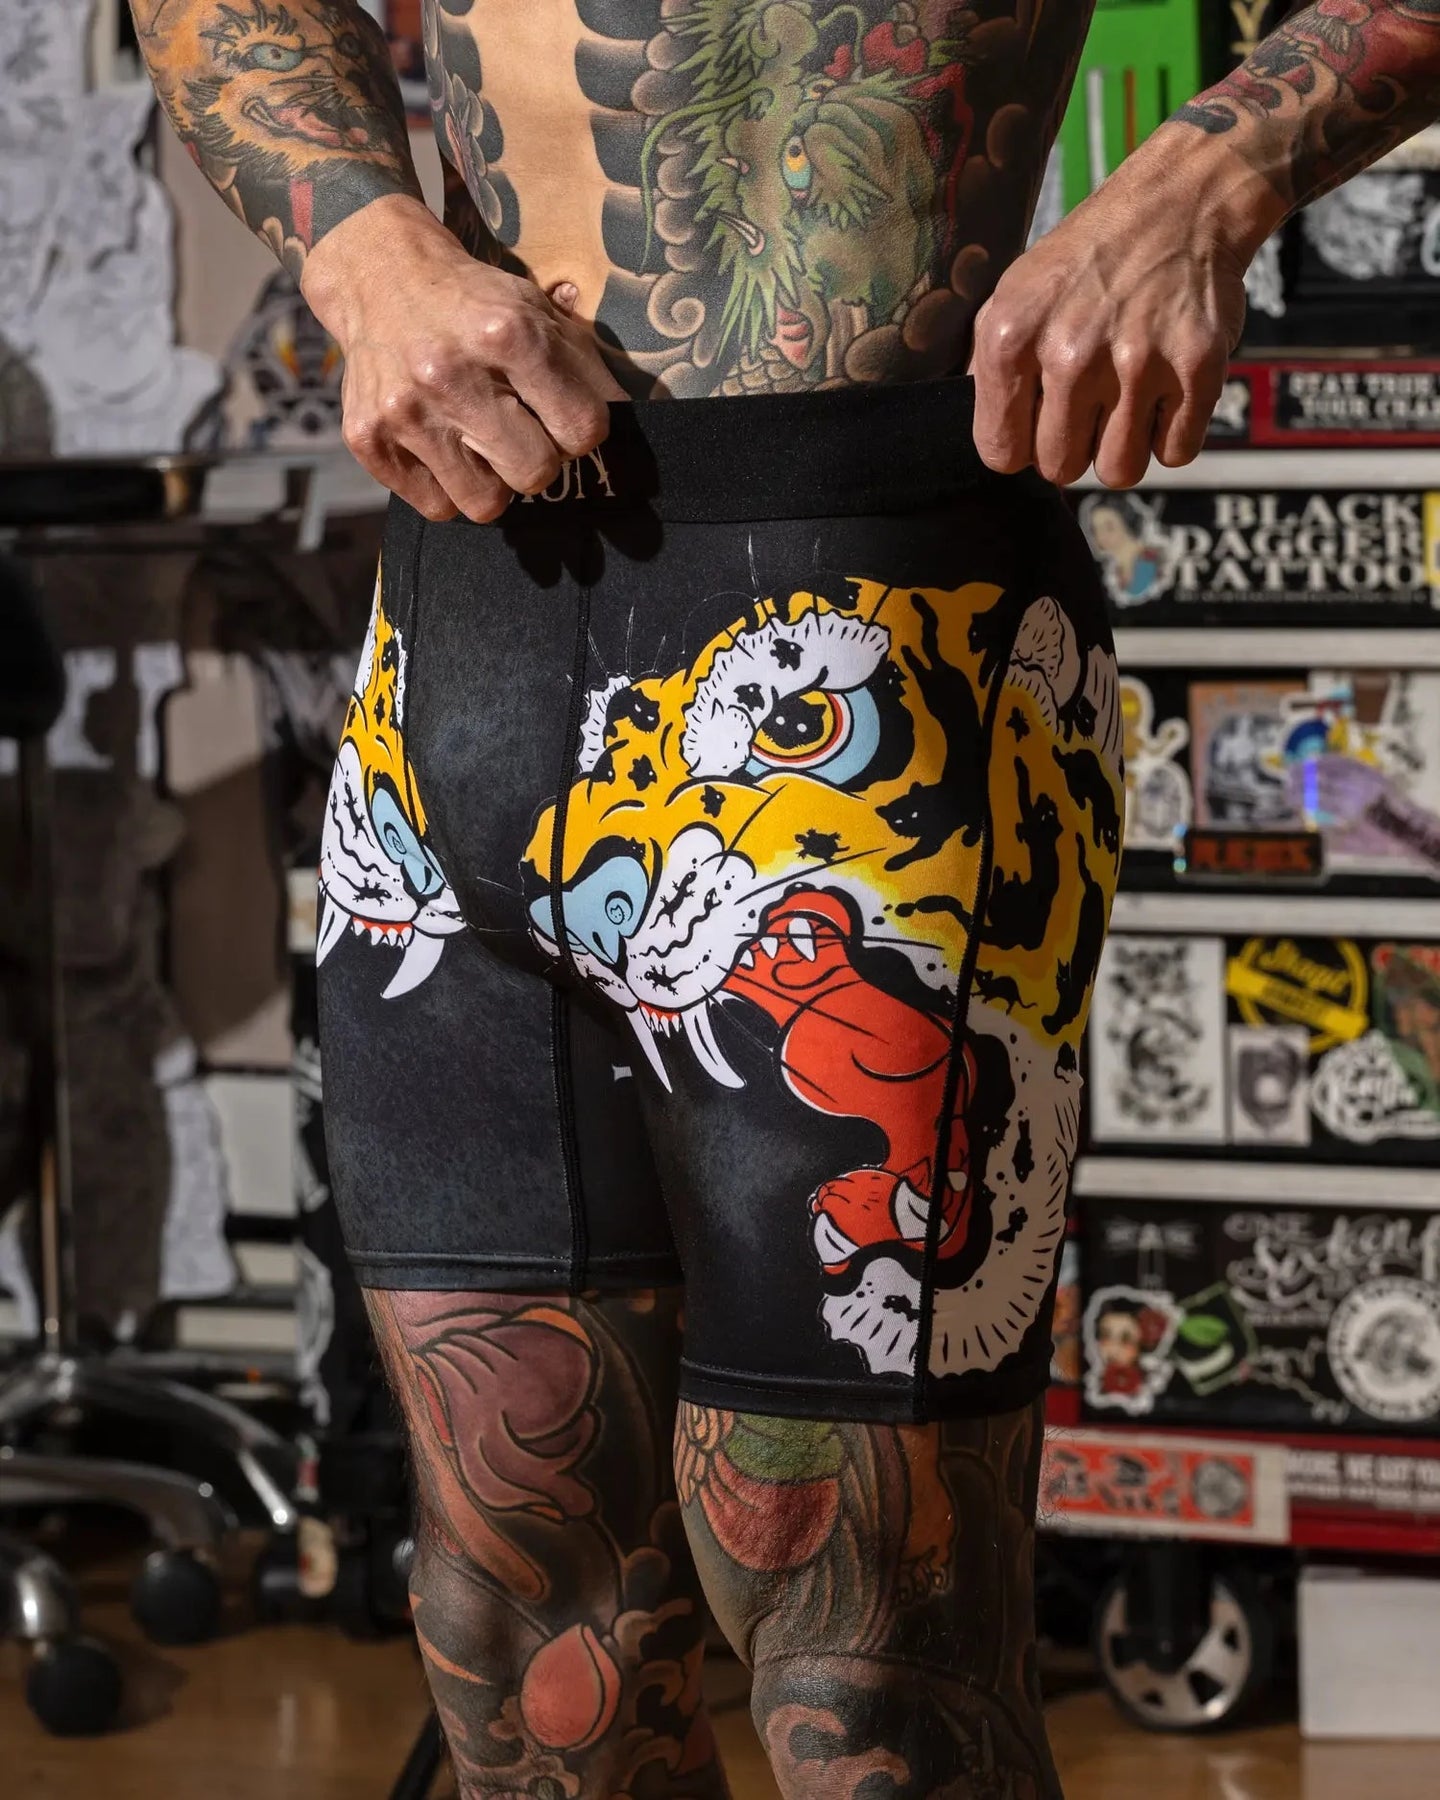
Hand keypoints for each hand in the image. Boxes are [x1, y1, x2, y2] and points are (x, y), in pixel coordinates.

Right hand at [301, 195, 625, 522]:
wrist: (378, 275)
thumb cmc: (473, 303)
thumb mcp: (535, 312)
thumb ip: (585, 369)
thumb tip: (626, 424)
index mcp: (506, 334)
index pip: (583, 431)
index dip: (580, 429)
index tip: (562, 416)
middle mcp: (450, 374)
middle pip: (536, 475)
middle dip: (539, 459)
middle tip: (520, 431)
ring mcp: (405, 411)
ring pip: (486, 505)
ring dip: (493, 481)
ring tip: (479, 442)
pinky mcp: (369, 439)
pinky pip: (438, 507)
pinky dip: (449, 487)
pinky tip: (443, 446)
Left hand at [969, 144, 1252, 488]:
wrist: (1180, 202)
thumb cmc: (1088, 260)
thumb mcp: (1013, 295)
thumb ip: (988, 370)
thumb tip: (990, 439)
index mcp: (1011, 337)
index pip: (1001, 453)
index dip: (1022, 443)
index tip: (1040, 417)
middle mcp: (1070, 352)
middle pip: (1060, 469)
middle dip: (1074, 445)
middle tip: (1091, 402)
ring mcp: (1137, 362)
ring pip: (1119, 472)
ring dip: (1123, 447)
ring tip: (1127, 399)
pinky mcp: (1198, 368)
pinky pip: (1175, 453)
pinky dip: (1172, 434)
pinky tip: (1165, 390)